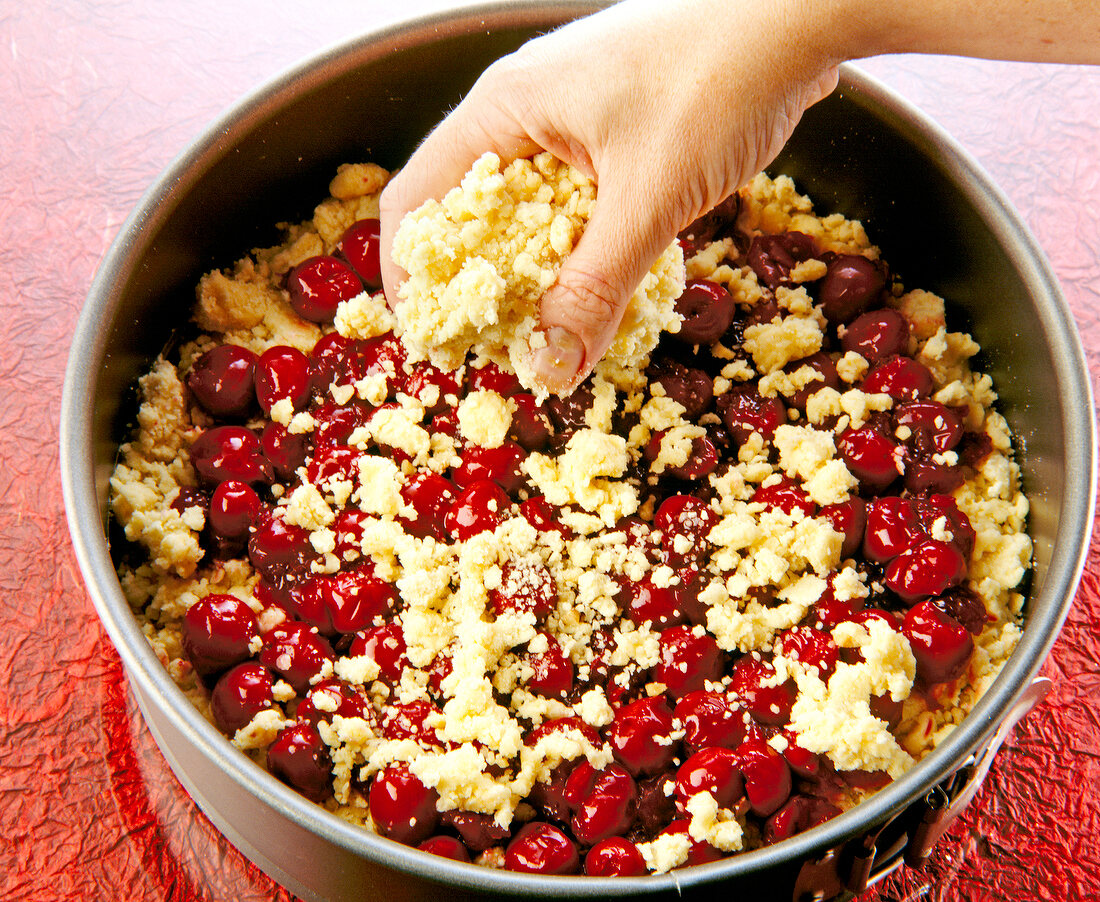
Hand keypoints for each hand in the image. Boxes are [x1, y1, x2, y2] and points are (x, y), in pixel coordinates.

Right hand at [380, 0, 840, 392]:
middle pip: (468, 211)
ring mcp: (570, 113)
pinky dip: (578, 247)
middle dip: (479, 285)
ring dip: (535, 272)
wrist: (801, 12)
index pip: (417, 201)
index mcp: (503, 107)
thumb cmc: (719, 81)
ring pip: (525, 210)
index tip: (435, 342)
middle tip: (501, 346)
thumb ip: (595, 288)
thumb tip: (550, 370)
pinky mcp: (612, 124)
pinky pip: (573, 199)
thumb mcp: (649, 198)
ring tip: (552, 328)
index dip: (412, 279)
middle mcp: (523, 108)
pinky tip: (602, 283)